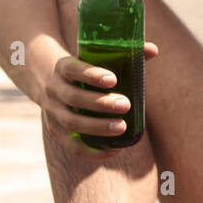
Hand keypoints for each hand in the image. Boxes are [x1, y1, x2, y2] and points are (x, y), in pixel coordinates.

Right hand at [40, 42, 158, 154]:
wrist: (50, 82)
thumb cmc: (84, 69)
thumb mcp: (94, 58)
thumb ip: (124, 53)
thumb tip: (153, 50)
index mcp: (63, 67)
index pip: (73, 69)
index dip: (91, 75)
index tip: (113, 79)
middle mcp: (54, 89)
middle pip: (73, 98)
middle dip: (100, 103)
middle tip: (126, 104)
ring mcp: (52, 112)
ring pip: (71, 122)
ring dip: (97, 127)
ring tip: (122, 127)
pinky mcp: (55, 131)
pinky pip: (71, 145)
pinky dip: (91, 151)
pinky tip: (114, 151)